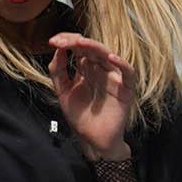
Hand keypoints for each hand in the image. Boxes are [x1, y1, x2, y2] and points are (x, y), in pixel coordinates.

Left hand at [48, 33, 134, 160]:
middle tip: (62, 41)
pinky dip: (122, 64)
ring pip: (107, 55)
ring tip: (81, 43)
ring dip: (95, 47)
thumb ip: (58, 72)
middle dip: (77, 42)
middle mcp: (100, 70)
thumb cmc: (81, 117)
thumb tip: (57, 50)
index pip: (78, 48)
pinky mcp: (125, 89)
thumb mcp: (63, 92)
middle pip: (91, 48)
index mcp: (86, 69)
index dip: (67, 41)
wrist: (93, 140)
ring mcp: (113, 78)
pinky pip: (128, 73)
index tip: (53, 41)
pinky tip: (111, 58)